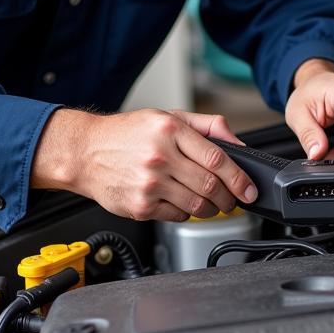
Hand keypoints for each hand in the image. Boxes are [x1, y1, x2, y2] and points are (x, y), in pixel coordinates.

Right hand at [31, 107, 258, 221]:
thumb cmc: (127, 133)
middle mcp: (159, 156)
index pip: (217, 159)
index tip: (248, 189)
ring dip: (211, 209)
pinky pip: (176, 216)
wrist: (85, 152)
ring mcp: (149, 184)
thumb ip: (207, 126)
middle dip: (228, 198)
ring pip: (196, 205)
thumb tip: (237, 143)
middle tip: (232, 199)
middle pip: (210, 185)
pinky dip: (187, 213)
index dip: (239, 179)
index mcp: (170, 130)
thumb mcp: (168, 116)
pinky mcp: (140, 206)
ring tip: (211, 204)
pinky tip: (183, 203)